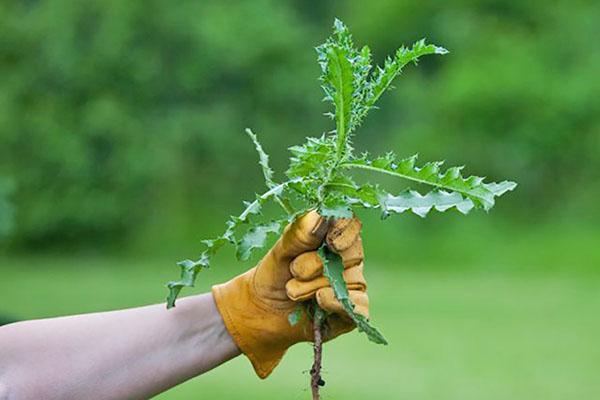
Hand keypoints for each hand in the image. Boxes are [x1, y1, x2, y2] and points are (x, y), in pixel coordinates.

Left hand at [212, 211, 368, 377]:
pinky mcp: (352, 310)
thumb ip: (298, 235)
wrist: (262, 312)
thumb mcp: (280, 252)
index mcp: (333, 234)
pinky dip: (335, 303)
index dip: (344, 231)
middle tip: (293, 271)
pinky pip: (358, 306)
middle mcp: (348, 257)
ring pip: (348, 282)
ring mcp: (352, 283)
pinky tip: (318, 301)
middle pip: (349, 254)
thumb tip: (320, 217)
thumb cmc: (273, 274)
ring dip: (313, 287)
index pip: (350, 224)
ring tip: (291, 291)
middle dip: (315, 264)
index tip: (329, 242)